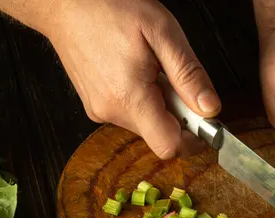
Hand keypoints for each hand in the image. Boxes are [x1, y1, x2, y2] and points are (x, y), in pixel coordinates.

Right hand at [46, 0, 220, 158]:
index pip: (168, 147)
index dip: (192, 138)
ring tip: (151, 69)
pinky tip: (137, 72)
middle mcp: (111, 111)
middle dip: (177, 114)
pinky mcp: (95, 106)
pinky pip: (130, 114)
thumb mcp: (163, 33)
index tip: (202, 118)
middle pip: (160, 135)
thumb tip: (210, 108)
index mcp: (130, 98)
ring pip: (146, 125)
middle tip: (172, 78)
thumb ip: (188, 75)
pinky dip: (143, 100)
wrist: (64, 1)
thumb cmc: (109, 8)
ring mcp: (100, 111)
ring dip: (160, 105)